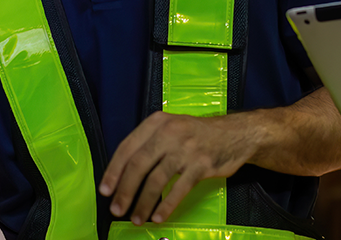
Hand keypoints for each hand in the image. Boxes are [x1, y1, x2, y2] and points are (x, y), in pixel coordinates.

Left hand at [99, 111, 255, 224]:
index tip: (105, 190)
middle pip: (139, 165)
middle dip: (125, 190)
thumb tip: (122, 174)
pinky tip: (158, 217)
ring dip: (143, 203)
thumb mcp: (171, 127)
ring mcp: (186, 149)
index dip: (113, 171)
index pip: (127, 147)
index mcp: (156, 123)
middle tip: (116, 208)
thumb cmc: (197, 134)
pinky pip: (178, 189)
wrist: (235, 134)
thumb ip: (148, 143)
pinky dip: (167, 206)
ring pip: (156, 180)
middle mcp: (169, 133)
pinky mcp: (201, 165)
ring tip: (136, 218)